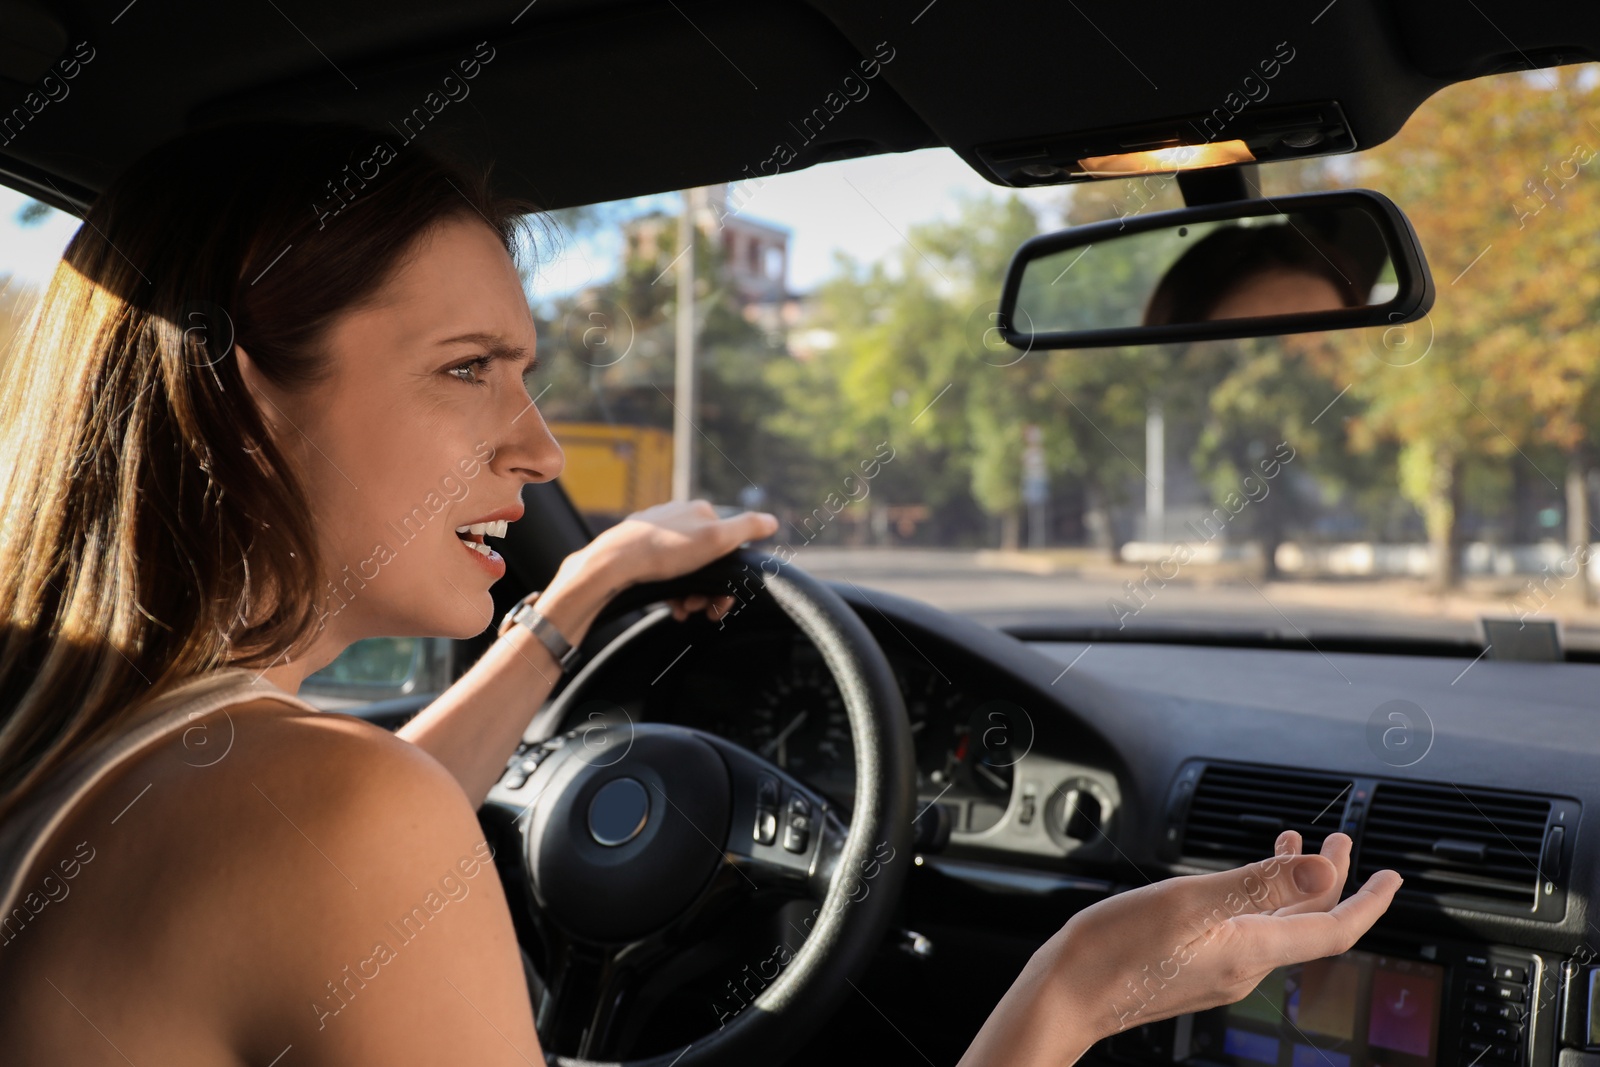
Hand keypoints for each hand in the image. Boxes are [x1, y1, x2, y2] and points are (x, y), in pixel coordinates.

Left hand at [541, 500, 778, 634]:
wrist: (613, 564)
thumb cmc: (664, 551)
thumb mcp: (716, 538)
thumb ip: (747, 528)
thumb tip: (772, 521)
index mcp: (700, 511)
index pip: (729, 546)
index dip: (729, 578)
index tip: (721, 602)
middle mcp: (679, 518)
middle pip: (708, 561)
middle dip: (708, 589)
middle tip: (700, 609)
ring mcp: (658, 533)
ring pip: (687, 571)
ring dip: (691, 594)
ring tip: (683, 609)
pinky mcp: (640, 550)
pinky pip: (665, 574)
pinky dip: (672, 591)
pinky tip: (670, 604)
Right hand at [958, 831, 1401, 1066]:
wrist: (1066, 997)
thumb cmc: (1114, 952)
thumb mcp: (1189, 903)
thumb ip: (1257, 885)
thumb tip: (1323, 871)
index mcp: (1250, 949)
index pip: (1332, 928)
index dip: (1368, 901)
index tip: (1391, 876)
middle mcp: (1242, 965)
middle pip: (1306, 924)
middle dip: (1331, 881)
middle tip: (1342, 844)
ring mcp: (1217, 970)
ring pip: (1274, 924)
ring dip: (1291, 885)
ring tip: (1295, 847)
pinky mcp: (1192, 968)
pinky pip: (1242, 930)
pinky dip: (1255, 897)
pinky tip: (1237, 882)